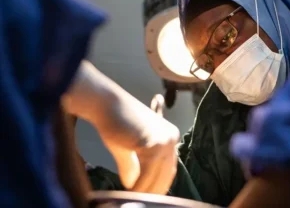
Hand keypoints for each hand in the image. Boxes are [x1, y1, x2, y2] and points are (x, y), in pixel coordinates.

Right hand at [62, 61, 179, 193]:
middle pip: (166, 174)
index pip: (168, 168)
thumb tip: (132, 184)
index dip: (159, 184)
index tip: (149, 197)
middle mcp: (172, 137)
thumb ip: (134, 165)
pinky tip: (128, 193)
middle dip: (153, 190)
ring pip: (156, 177)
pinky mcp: (154, 144)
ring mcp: (165, 140)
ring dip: (144, 191)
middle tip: (140, 203)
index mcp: (170, 136)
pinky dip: (138, 186)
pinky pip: (146, 174)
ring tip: (131, 201)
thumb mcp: (128, 148)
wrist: (106, 104)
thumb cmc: (115, 122)